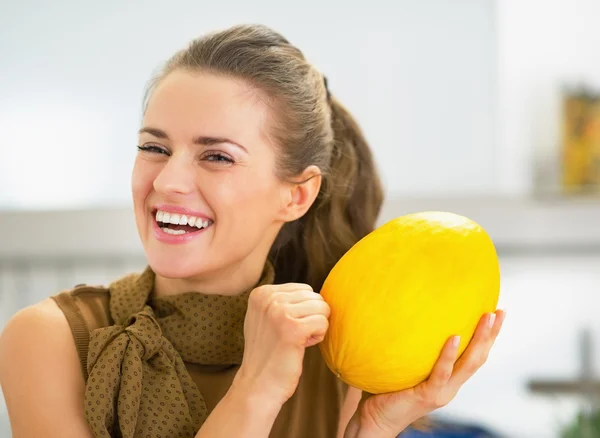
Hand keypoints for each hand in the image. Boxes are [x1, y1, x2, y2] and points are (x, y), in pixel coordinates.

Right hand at [232, 283, 329, 407]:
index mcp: (261, 293)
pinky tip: (302, 346)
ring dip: (315, 327)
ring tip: (296, 341)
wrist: (257, 384)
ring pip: (322, 308)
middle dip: (311, 318)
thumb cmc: (267, 353)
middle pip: (315, 297)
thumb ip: (282, 301)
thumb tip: (315, 294)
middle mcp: (268, 298)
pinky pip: (324, 322)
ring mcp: (279, 312)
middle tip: (292, 337)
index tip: (285, 328)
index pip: (304, 289)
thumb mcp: (265, 317)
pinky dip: (319, 336)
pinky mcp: (293, 329)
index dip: (302, 311)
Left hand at [344, 309, 505, 437]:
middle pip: (479, 358)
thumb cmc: (385, 389)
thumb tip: (405, 311)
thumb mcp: (404, 365)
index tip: (497, 313)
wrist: (375, 419)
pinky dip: (449, 355)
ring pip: (468, 364)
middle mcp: (450, 387)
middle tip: (500, 312)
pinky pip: (441, 373)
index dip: (488, 337)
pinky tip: (455, 337)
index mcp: (448, 380)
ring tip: (487, 317)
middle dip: (491, 335)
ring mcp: (442, 392)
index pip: (474, 356)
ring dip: (480, 340)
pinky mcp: (428, 395)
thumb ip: (411, 346)